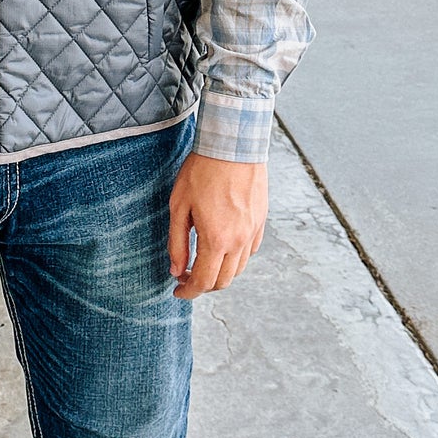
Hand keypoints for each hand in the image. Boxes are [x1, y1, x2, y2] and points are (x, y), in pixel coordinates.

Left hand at [167, 153, 266, 299]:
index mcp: (216, 240)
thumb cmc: (201, 172)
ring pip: (238, 269)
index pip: (204, 282)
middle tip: (186, 276)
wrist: (233, 145)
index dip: (188, 292)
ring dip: (220, 273)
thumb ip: (177, 242)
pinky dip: (235, 258)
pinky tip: (222, 246)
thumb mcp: (179, 206)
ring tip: (203, 261)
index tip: (178, 291)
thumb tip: (176, 270)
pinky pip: (250, 251)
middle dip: (203, 286)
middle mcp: (239, 241)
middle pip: (223, 281)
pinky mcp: (261, 221)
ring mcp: (253, 231)